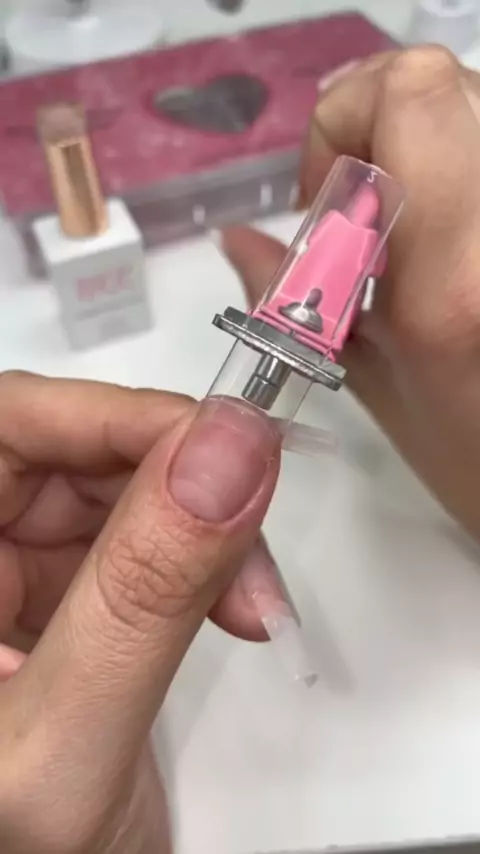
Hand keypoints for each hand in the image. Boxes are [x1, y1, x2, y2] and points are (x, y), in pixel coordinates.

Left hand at [0, 371, 281, 851]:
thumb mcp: (69, 736)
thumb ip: (144, 592)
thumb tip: (227, 451)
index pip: (9, 424)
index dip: (115, 417)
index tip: (223, 446)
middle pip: (75, 451)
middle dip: (181, 486)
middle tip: (248, 540)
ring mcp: (16, 577)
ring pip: (124, 490)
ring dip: (205, 530)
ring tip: (251, 599)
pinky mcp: (72, 600)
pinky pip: (145, 541)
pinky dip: (204, 564)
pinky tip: (232, 606)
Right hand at [217, 46, 479, 540]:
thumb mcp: (380, 391)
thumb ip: (300, 304)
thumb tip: (238, 238)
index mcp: (455, 280)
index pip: (406, 98)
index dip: (339, 126)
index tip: (320, 207)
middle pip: (440, 78)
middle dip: (373, 119)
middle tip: (356, 205)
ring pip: (471, 105)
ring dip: (417, 141)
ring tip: (401, 224)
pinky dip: (451, 167)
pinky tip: (437, 235)